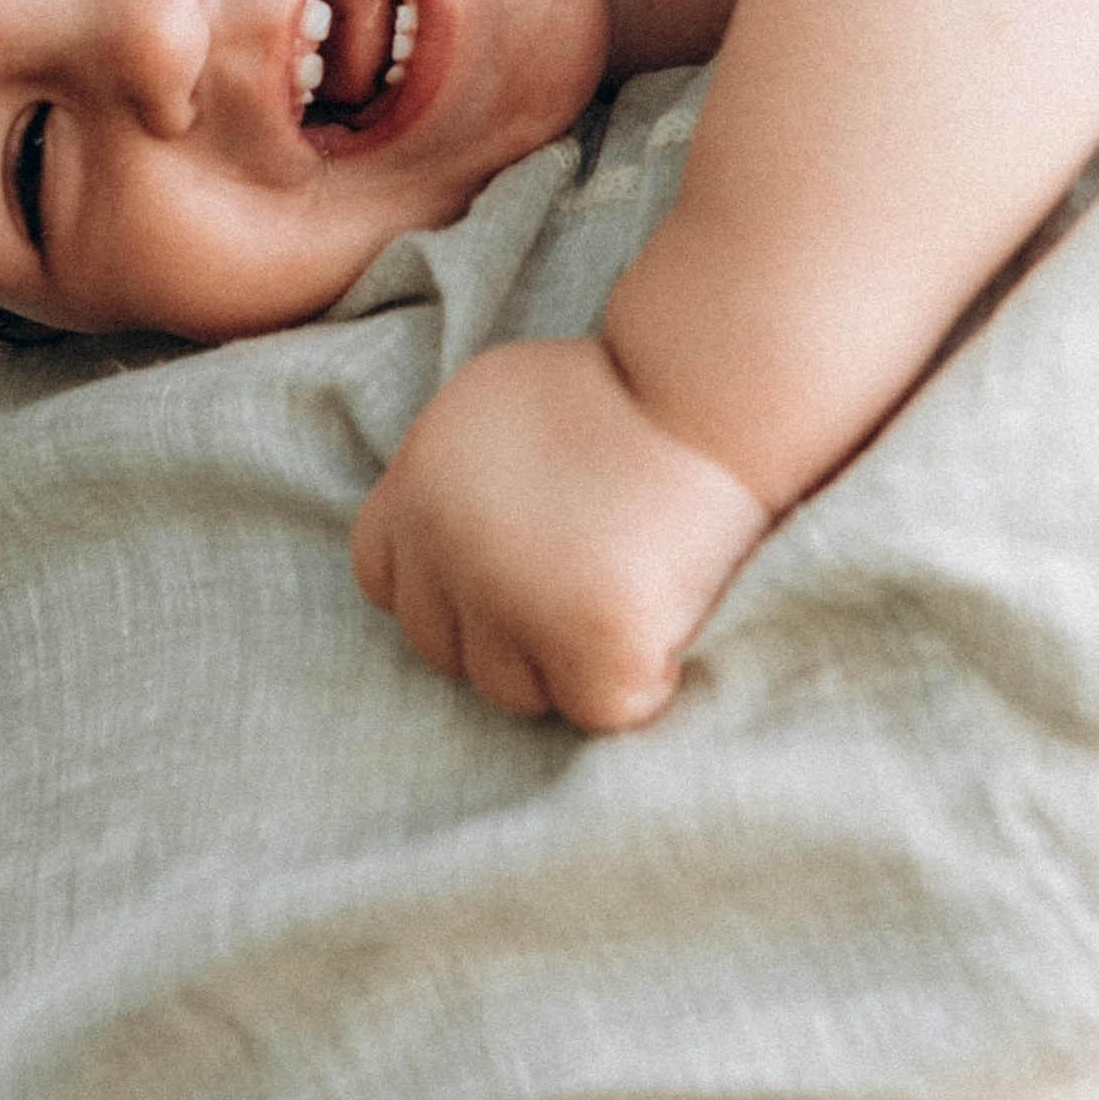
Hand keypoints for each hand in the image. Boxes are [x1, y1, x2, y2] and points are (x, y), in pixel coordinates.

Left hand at [350, 336, 773, 733]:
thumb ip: (455, 482)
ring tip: (628, 600)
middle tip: (582, 592)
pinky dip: (637, 684)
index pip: (382, 576)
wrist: (716, 389)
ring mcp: (514, 598)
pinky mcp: (590, 642)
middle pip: (441, 648)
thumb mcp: (498, 406)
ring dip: (566, 667)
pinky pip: (594, 709)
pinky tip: (667, 629)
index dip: (442, 588)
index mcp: (419, 483)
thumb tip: (447, 556)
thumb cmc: (625, 390)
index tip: (505, 577)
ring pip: (511, 691)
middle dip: (505, 635)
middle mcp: (449, 544)